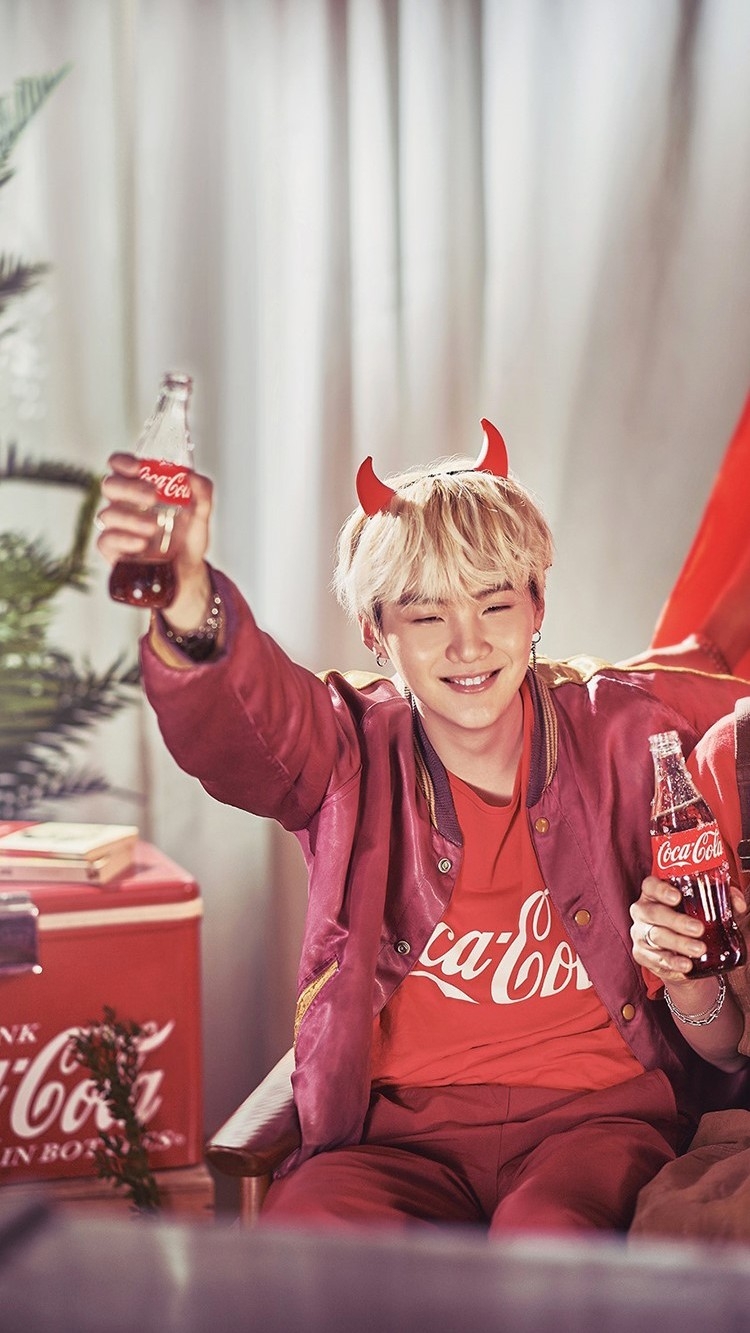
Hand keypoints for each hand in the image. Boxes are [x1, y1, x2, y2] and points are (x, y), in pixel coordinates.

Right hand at [96, 453, 214, 625]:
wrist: (187, 572)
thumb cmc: (187, 539)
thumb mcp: (201, 515)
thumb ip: (202, 493)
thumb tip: (192, 476)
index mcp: (140, 489)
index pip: (119, 466)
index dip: (122, 462)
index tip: (137, 467)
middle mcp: (124, 505)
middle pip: (110, 485)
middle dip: (129, 488)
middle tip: (152, 496)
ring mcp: (116, 527)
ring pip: (107, 514)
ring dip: (131, 518)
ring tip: (153, 528)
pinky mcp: (113, 550)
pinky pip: (106, 540)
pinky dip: (123, 540)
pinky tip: (141, 543)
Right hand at [630, 874, 745, 984]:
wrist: (684, 957)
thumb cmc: (692, 923)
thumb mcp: (708, 910)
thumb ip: (723, 900)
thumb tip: (738, 903)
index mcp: (654, 894)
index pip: (650, 885)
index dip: (660, 889)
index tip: (677, 896)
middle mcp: (643, 911)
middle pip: (653, 912)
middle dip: (676, 921)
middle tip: (698, 929)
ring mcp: (640, 933)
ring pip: (656, 936)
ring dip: (679, 943)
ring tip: (699, 949)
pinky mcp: (641, 954)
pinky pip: (655, 958)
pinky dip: (672, 962)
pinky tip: (686, 965)